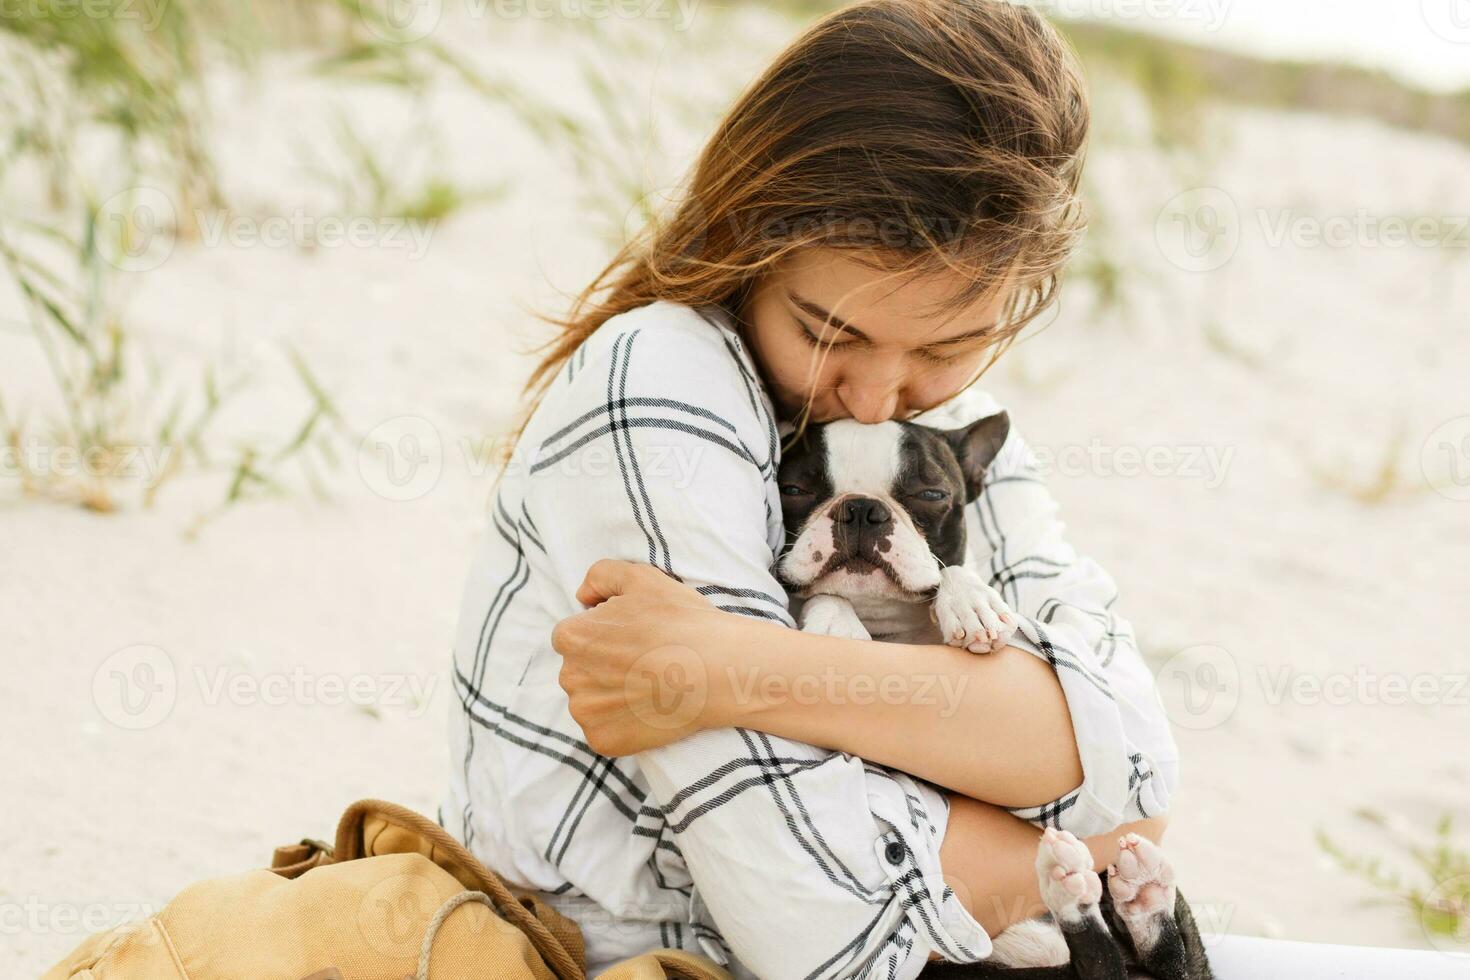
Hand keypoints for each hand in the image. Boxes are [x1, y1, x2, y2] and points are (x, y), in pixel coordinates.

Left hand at [552, 560, 729, 755]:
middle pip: (581, 669)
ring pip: (591, 700)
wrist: (716, 671)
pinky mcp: (601, 740)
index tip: (634, 638)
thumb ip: (600, 575)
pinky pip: (603, 729)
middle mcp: (569, 676)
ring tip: (650, 686)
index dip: (606, 634)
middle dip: (605, 665)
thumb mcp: (640, 577)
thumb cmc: (680, 621)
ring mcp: (585, 712)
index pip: (576, 635)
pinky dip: (622, 723)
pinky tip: (649, 709)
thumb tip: (582, 596)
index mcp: (571, 637)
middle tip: (645, 661)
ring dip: (611, 695)